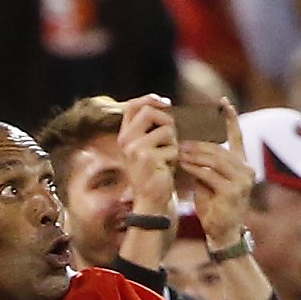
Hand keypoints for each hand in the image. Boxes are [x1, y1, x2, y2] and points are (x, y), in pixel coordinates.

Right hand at [117, 95, 180, 220]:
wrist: (151, 200)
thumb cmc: (154, 171)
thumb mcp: (148, 146)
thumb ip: (150, 127)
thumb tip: (165, 104)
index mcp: (124, 135)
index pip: (133, 106)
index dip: (151, 99)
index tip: (166, 104)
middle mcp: (126, 141)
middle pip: (149, 112)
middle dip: (167, 120)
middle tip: (171, 137)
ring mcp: (136, 150)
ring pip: (166, 130)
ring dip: (173, 143)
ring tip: (167, 157)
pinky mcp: (148, 159)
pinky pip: (172, 147)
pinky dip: (175, 157)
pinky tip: (168, 168)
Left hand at [178, 101, 252, 250]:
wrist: (222, 232)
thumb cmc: (215, 205)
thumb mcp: (210, 179)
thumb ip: (205, 162)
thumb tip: (189, 142)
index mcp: (243, 164)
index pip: (237, 136)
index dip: (230, 118)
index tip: (223, 102)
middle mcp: (246, 169)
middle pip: (218, 147)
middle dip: (197, 141)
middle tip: (179, 135)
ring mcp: (242, 180)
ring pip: (213, 159)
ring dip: (193, 153)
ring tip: (177, 148)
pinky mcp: (233, 191)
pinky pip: (209, 174)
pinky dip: (193, 167)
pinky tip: (181, 163)